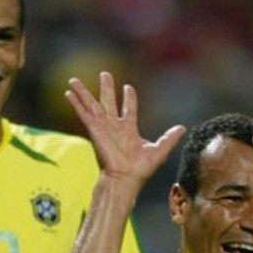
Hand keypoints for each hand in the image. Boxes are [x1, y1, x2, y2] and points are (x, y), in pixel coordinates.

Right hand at [65, 71, 185, 187]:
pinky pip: (83, 113)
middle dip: (107, 88)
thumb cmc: (141, 169)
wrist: (125, 178)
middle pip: (109, 101)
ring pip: (92, 104)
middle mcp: (114, 126)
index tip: (128, 88)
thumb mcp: (159, 150)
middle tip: (104, 74)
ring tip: (74, 79)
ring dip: (84, 92)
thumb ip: (169, 138)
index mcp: (129, 128)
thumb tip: (183, 128)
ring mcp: (103, 127)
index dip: (129, 97)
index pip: (129, 108)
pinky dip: (76, 103)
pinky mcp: (94, 130)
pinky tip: (68, 93)